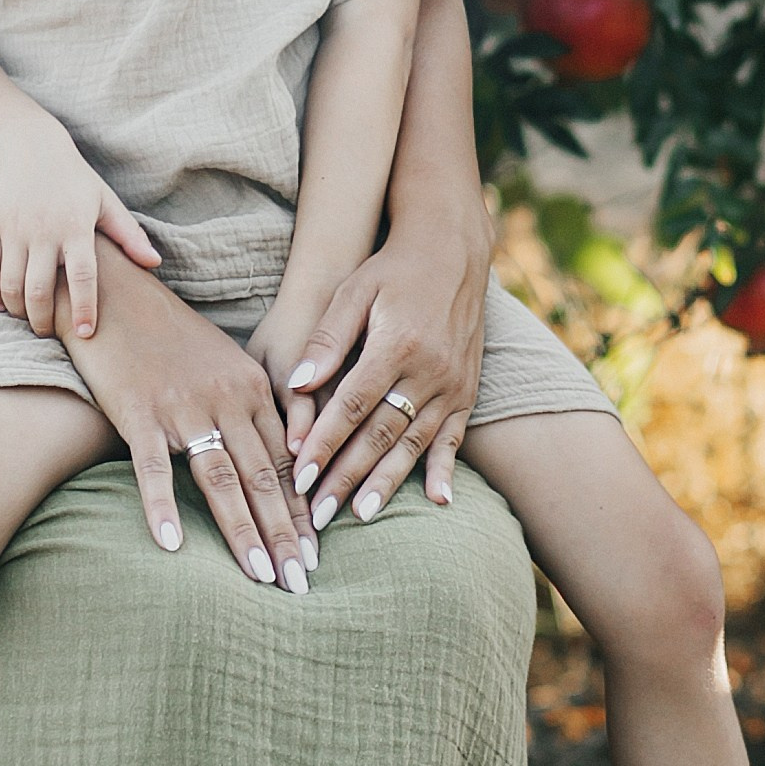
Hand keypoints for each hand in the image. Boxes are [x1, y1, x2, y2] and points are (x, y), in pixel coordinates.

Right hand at [0, 128, 158, 339]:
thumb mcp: (104, 201)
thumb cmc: (72, 178)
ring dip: (17, 310)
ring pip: (11, 285)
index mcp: (77, 227)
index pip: (83, 276)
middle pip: (41, 290)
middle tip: (47, 331)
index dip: (84, 307)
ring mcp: (14, 228)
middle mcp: (44, 229)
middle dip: (42, 320)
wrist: (26, 144)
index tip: (85, 333)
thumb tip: (154, 263)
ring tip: (26, 317)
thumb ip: (128, 235)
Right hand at [63, 250, 315, 588]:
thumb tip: (277, 458)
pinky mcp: (138, 411)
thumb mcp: (224, 364)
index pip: (284, 462)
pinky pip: (153, 467)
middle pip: (263, 478)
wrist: (113, 293)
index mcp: (252, 388)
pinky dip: (162, 506)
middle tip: (301, 583)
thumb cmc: (169, 334)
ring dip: (244, 532)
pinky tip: (170, 544)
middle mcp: (226, 398)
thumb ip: (251, 408)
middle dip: (285, 535)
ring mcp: (183, 406)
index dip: (301, 511)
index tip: (315, 554)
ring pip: (222, 478)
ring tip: (261, 576)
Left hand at [281, 200, 491, 531]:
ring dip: (387, 482)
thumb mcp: (353, 292)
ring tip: (360, 514)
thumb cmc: (390, 270)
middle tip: (318, 514)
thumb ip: (327, 340)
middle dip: (346, 476)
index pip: (352, 406)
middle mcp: (430, 370)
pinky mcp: (468, 390)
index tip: (299, 476)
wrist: (452, 251)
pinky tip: (437, 500)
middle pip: (381, 434)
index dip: (324, 443)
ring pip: (415, 443)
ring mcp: (453, 383)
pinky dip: (445, 469)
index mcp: (397, 345)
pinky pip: (455, 436)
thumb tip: (297, 385)